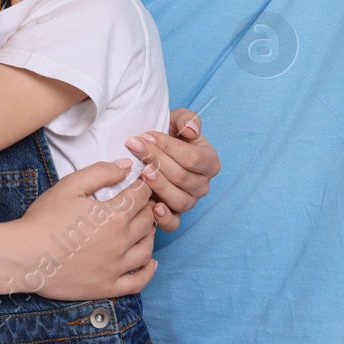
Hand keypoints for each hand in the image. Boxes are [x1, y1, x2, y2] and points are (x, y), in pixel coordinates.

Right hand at [12, 160, 157, 300]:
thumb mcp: (69, 186)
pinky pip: (137, 282)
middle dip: (148, 208)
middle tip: (142, 202)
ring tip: (144, 227)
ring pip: (146, 248)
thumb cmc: (43, 219)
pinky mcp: (106, 287)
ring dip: (150, 235)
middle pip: (147, 221)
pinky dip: (148, 271)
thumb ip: (101, 172)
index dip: (144, 186)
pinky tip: (150, 262)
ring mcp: (114, 267)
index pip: (141, 196)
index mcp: (113, 215)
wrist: (22, 256)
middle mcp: (119, 242)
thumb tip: (127, 166)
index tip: (142, 183)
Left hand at [125, 107, 218, 231]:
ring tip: (141, 171)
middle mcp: (203, 185)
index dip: (168, 147)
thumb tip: (192, 130)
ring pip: (178, 199)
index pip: (192, 158)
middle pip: (182, 177)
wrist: (154, 152)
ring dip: (158, 185)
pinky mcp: (175, 216)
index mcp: (210, 162)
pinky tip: (153, 208)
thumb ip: (186, 119)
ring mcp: (189, 202)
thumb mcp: (177, 120)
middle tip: (134, 146)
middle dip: (156, 160)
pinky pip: (173, 224)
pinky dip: (164, 219)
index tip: (145, 135)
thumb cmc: (169, 135)